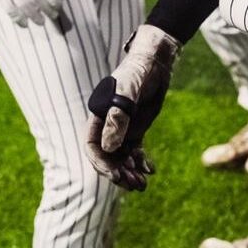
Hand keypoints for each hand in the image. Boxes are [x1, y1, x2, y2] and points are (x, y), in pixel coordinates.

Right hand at [85, 25, 180, 189]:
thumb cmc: (137, 72)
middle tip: (134, 185)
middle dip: (119, 173)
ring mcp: (121, 129)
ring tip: (143, 184)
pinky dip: (141, 162)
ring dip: (130, 172)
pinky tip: (151, 169)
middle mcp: (107, 126)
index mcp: (98, 116)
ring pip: (121, 158)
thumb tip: (109, 147)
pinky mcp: (135, 130)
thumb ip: (118, 117)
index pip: (93, 146)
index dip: (102, 163)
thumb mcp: (128, 91)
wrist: (154, 63)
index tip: (116, 175)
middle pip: (108, 157)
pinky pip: (135, 151)